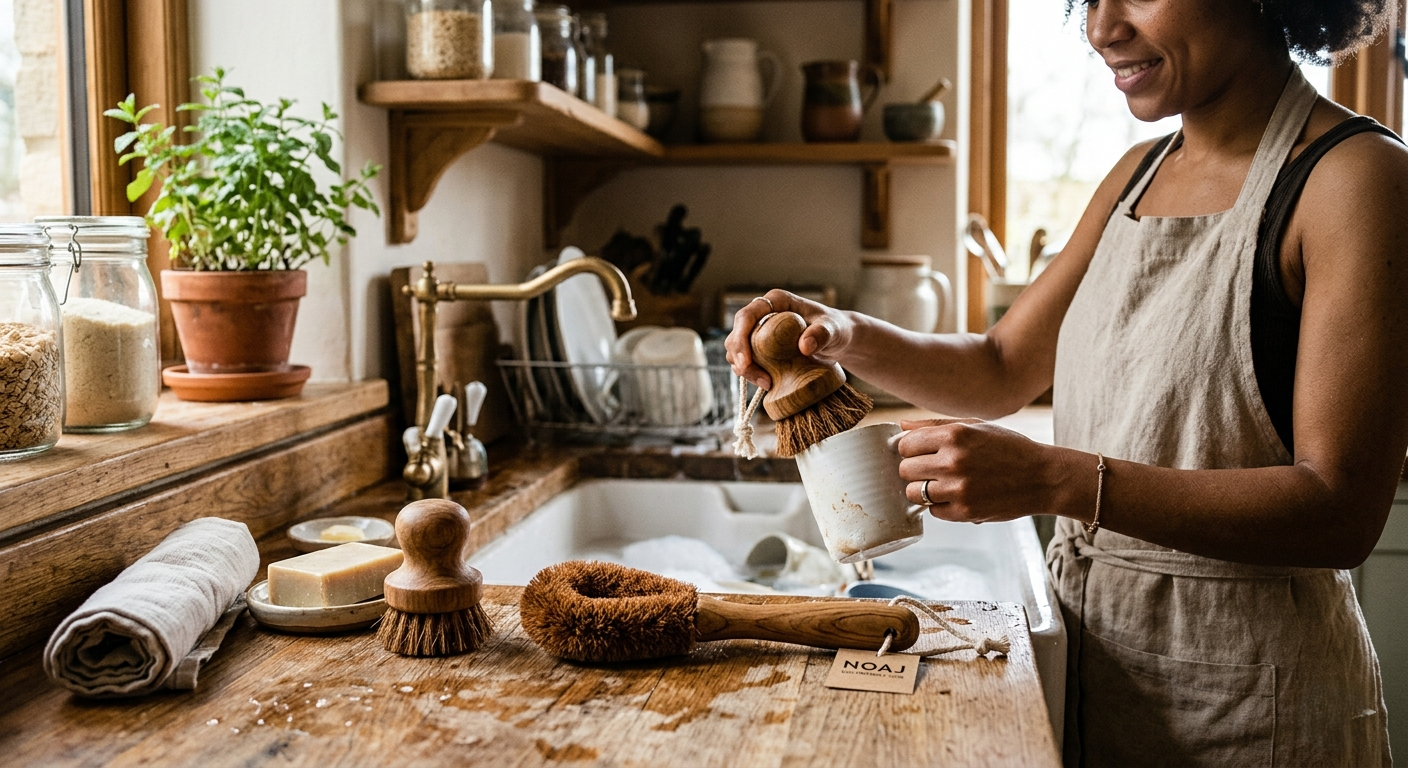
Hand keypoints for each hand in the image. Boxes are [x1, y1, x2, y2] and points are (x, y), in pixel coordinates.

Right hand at [725, 289, 854, 388]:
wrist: (838, 340)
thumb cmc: (836, 329)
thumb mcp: (833, 330)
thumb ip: (822, 334)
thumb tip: (804, 346)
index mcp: (776, 301)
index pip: (746, 316)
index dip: (740, 338)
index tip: (746, 362)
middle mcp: (763, 313)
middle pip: (736, 334)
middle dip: (739, 358)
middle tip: (760, 379)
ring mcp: (760, 330)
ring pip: (737, 349)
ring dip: (745, 369)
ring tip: (767, 383)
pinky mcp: (761, 347)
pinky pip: (746, 360)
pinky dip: (751, 373)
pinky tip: (768, 383)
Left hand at [896, 418, 1064, 523]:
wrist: (1043, 477)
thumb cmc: (1008, 448)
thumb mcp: (976, 427)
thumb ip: (936, 425)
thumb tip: (902, 426)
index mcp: (955, 434)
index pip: (905, 445)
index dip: (911, 450)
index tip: (922, 453)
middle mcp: (954, 460)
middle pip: (905, 470)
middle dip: (915, 470)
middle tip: (934, 470)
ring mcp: (959, 488)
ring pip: (913, 493)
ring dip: (924, 490)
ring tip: (944, 484)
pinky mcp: (965, 512)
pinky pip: (933, 511)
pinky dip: (941, 506)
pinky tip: (958, 496)